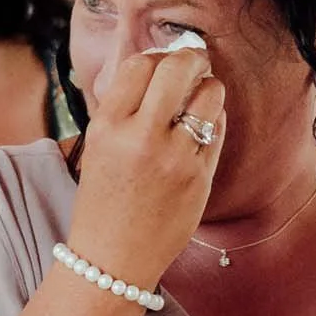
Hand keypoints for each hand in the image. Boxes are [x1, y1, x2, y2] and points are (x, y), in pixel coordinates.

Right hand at [68, 49, 226, 290]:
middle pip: (177, 68)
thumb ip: (122, 110)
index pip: (140, 64)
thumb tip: (154, 69)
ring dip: (210, 87)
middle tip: (195, 64)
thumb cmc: (103, 202)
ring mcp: (174, 158)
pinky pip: (218, 129)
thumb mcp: (97, 148)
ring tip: (202, 96)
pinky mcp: (200, 177)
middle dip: (192, 58)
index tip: (164, 62)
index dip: (157, 56)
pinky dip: (214, 120)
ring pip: (209, 94)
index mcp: (107, 126)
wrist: (112, 258)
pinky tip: (203, 127)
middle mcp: (140, 137)